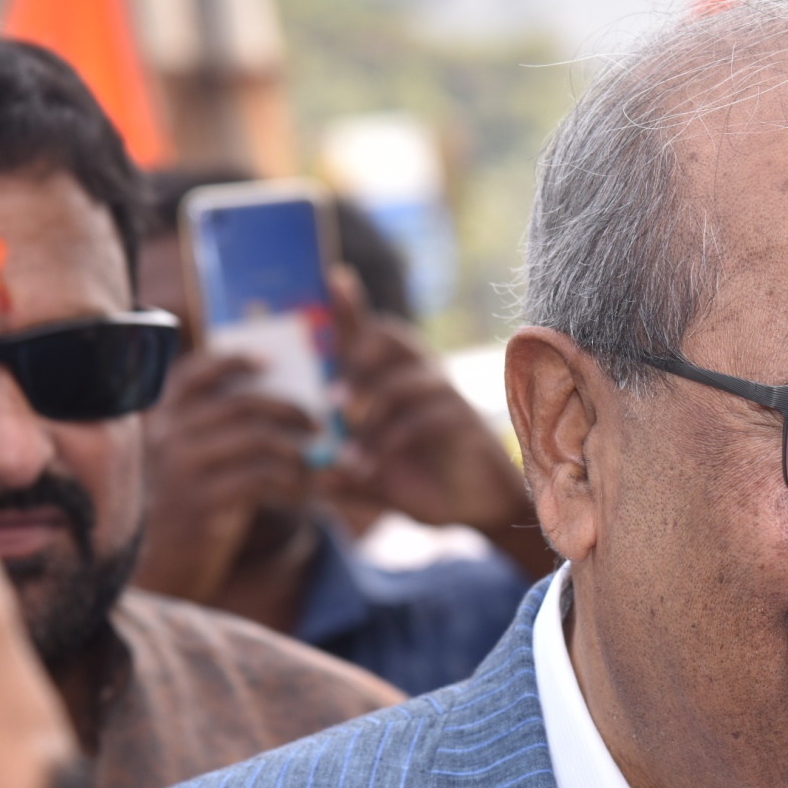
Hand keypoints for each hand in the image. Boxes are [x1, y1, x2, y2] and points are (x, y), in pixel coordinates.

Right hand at [133, 352, 314, 602]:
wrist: (153, 567)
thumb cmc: (180, 508)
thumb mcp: (186, 464)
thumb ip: (213, 433)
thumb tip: (282, 407)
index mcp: (160, 418)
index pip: (195, 373)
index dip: (233, 360)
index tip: (270, 361)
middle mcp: (166, 436)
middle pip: (241, 403)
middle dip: (288, 407)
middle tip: (318, 420)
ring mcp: (181, 469)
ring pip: (257, 439)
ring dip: (298, 448)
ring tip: (319, 459)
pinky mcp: (201, 503)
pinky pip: (263, 480)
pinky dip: (294, 482)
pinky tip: (307, 491)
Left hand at [327, 269, 556, 577]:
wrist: (477, 509)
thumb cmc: (425, 484)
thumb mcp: (376, 481)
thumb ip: (344, 478)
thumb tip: (311, 478)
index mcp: (393, 382)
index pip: (369, 337)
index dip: (352, 308)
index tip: (335, 278)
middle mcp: (420, 378)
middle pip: (393, 339)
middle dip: (359, 359)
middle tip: (332, 402)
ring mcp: (446, 397)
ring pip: (408, 379)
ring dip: (374, 405)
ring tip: (349, 436)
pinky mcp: (465, 421)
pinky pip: (432, 415)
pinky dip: (394, 439)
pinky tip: (370, 465)